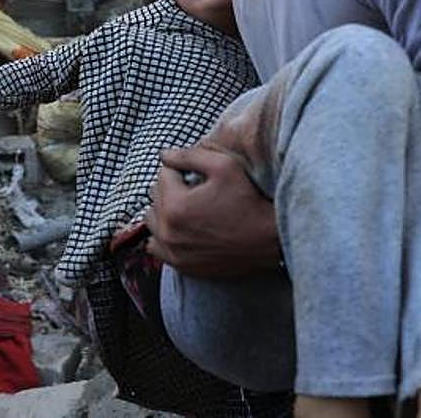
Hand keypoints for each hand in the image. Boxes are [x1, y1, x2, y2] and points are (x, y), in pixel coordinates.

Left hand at [145, 144, 279, 277]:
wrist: (269, 240)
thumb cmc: (248, 200)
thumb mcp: (224, 166)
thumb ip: (189, 155)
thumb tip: (163, 155)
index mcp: (175, 205)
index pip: (163, 174)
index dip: (182, 170)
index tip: (200, 176)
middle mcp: (168, 231)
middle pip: (155, 196)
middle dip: (171, 188)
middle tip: (196, 190)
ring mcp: (173, 251)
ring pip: (152, 220)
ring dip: (164, 210)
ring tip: (188, 207)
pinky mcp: (181, 265)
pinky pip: (155, 246)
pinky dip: (163, 235)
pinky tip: (180, 229)